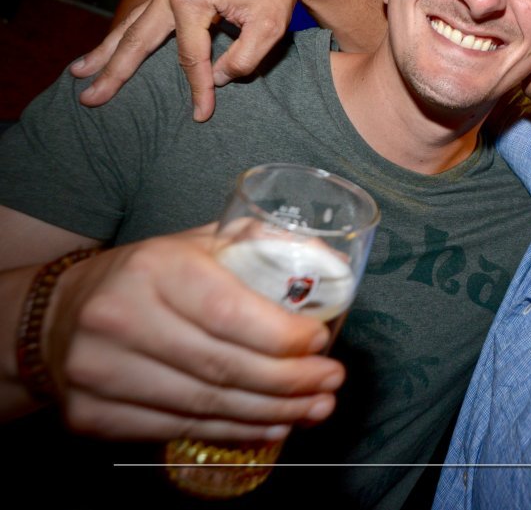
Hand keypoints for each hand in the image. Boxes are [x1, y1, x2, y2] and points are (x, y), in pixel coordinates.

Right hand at [44, 225, 343, 442]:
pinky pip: (180, 428)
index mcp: (153, 268)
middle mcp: (119, 319)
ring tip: (315, 408)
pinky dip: (234, 431)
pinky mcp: (92, 416)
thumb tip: (330, 261)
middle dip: (290, 381)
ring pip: (205, 405)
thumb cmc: (147, 278)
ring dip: (272, 412)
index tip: (320, 341)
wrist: (56, 319)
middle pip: (222, 366)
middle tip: (331, 381)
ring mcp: (100, 373)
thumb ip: (257, 246)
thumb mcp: (195, 244)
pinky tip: (271, 426)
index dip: (281, 335)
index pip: (228, 311)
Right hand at [71, 0, 311, 121]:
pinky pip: (143, 16)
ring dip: (106, 51)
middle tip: (89, 99)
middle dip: (112, 71)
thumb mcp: (269, 29)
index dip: (197, 87)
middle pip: (137, 39)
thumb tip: (216, 80)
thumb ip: (242, 59)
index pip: (189, 56)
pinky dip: (124, 34)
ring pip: (132, 25)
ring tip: (80, 72)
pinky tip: (111, 48)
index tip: (202, 113)